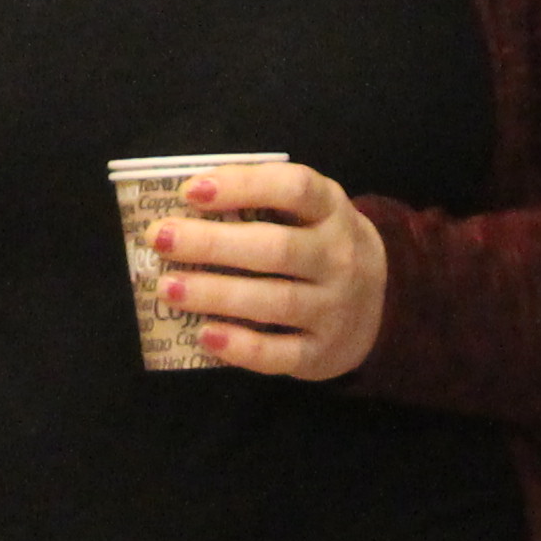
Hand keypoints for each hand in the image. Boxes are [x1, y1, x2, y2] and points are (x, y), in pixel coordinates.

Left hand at [145, 160, 386, 380]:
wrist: (380, 304)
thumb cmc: (317, 246)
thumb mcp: (307, 213)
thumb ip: (262, 202)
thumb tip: (184, 201)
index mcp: (331, 209)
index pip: (295, 188)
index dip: (243, 186)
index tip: (190, 191)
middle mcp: (340, 257)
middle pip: (276, 248)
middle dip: (212, 244)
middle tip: (159, 239)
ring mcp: (335, 308)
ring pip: (275, 301)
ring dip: (216, 294)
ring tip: (167, 288)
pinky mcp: (322, 353)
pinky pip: (279, 354)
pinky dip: (240, 346)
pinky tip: (203, 335)